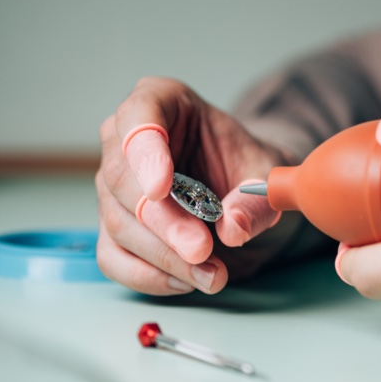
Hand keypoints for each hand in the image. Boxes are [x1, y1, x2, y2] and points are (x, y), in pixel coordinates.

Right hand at [97, 77, 285, 294]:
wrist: (244, 186)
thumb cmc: (247, 164)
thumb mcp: (267, 172)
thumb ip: (256, 197)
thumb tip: (233, 229)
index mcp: (159, 101)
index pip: (138, 118)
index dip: (146, 154)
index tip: (161, 189)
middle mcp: (123, 138)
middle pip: (122, 180)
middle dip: (163, 222)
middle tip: (201, 249)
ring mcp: (113, 184)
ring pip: (119, 223)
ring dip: (164, 256)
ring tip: (211, 273)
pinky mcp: (114, 224)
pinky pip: (114, 257)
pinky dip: (148, 276)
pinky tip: (187, 280)